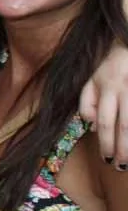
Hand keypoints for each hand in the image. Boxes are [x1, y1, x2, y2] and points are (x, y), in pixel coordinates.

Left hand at [80, 43, 127, 165]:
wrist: (127, 43)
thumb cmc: (108, 67)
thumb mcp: (90, 80)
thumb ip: (86, 103)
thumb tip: (93, 127)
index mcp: (106, 88)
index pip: (106, 121)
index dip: (106, 142)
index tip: (106, 159)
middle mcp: (124, 89)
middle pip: (124, 125)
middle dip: (122, 148)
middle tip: (120, 167)